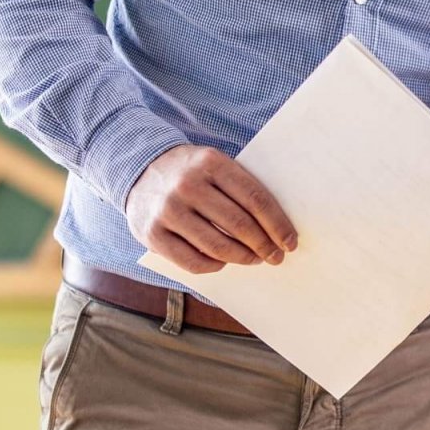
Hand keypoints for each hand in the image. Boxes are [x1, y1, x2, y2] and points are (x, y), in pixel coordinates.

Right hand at [125, 144, 297, 275]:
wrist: (139, 169)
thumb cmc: (191, 172)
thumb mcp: (214, 165)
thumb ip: (240, 187)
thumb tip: (277, 226)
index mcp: (211, 163)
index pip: (255, 199)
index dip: (277, 224)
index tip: (290, 241)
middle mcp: (188, 186)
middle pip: (239, 224)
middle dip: (264, 245)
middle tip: (276, 256)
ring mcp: (167, 211)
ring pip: (217, 246)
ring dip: (243, 258)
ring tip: (255, 259)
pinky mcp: (152, 234)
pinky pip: (192, 261)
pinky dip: (215, 266)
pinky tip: (225, 261)